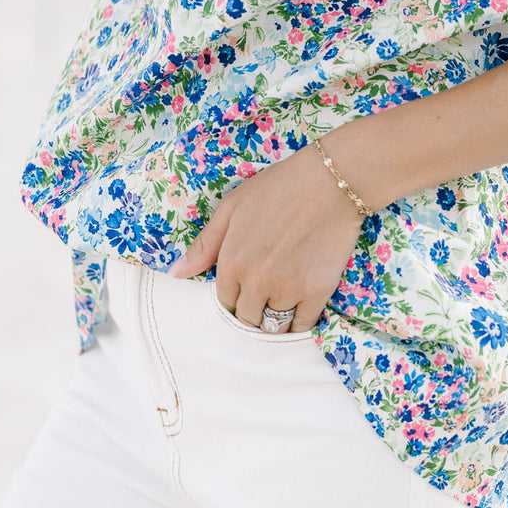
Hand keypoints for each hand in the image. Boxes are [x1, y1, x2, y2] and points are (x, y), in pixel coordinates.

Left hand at [167, 140, 365, 332]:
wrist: (331, 181)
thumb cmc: (279, 187)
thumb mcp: (232, 207)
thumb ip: (205, 244)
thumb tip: (176, 274)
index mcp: (231, 262)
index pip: (224, 302)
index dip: (234, 298)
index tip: (245, 290)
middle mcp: (255, 282)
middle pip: (247, 319)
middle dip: (252, 311)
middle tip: (264, 297)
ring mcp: (287, 290)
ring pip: (273, 326)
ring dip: (273, 320)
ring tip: (281, 304)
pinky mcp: (317, 292)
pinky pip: (302, 326)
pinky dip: (298, 324)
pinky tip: (300, 310)